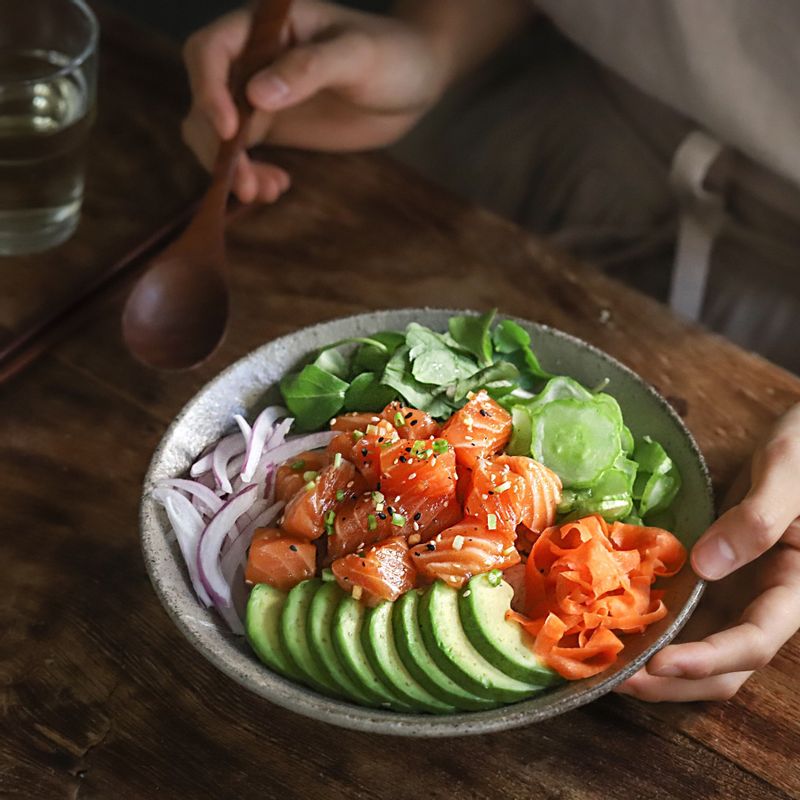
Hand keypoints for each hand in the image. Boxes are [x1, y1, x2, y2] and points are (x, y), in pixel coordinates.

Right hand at [182, 0, 445, 202]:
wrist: (415, 82)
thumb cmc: (393, 55)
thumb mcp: (359, 55)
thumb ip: (311, 68)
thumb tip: (257, 96)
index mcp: (265, 26)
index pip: (211, 50)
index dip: (208, 89)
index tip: (228, 130)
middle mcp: (252, 59)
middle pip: (205, 98)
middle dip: (217, 144)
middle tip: (246, 183)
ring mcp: (259, 95)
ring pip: (216, 132)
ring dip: (230, 166)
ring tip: (264, 192)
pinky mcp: (272, 127)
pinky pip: (242, 153)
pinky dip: (249, 174)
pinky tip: (276, 187)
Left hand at [616, 403, 799, 701]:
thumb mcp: (788, 474)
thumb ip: (758, 520)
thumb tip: (706, 565)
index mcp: (795, 588)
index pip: (753, 643)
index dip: (706, 660)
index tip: (658, 663)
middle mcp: (766, 603)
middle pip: (725, 667)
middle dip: (671, 681)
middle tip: (612, 679)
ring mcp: (740, 594)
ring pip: (702, 649)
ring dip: (657, 664)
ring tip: (604, 662)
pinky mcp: (717, 578)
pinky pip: (686, 613)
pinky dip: (653, 626)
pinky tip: (612, 621)